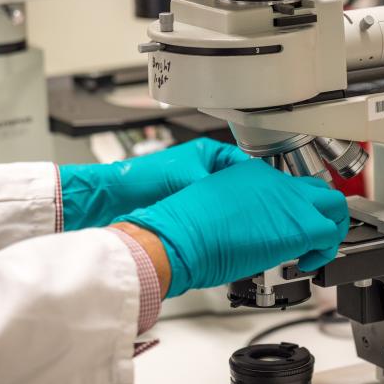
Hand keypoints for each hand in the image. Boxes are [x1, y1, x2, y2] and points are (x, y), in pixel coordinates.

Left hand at [60, 138, 247, 230]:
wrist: (114, 197)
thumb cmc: (145, 178)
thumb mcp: (190, 178)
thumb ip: (217, 189)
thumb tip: (240, 200)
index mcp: (207, 153)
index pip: (243, 164)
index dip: (257, 179)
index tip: (269, 193)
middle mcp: (201, 169)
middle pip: (235, 185)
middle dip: (245, 198)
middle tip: (259, 212)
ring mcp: (193, 188)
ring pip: (222, 201)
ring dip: (230, 211)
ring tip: (243, 222)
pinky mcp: (185, 207)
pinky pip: (209, 214)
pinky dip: (217, 221)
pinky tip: (224, 231)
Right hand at [113, 159, 349, 297]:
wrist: (181, 236)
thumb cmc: (185, 227)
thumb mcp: (212, 205)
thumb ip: (238, 210)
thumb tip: (246, 228)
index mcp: (251, 173)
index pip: (287, 186)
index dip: (295, 208)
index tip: (291, 225)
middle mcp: (275, 181)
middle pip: (318, 188)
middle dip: (322, 211)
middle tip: (315, 234)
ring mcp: (290, 200)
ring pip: (333, 205)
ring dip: (330, 228)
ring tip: (318, 250)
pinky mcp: (300, 225)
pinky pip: (329, 235)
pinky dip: (326, 251)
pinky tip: (310, 263)